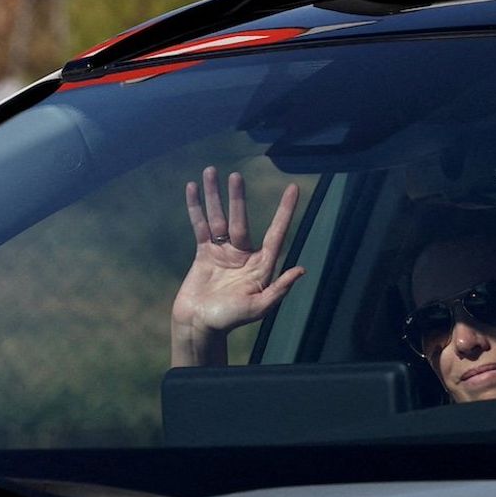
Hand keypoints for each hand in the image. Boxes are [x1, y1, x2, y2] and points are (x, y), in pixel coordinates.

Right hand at [170, 166, 304, 366]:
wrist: (198, 325)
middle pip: (241, 219)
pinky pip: (201, 226)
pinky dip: (196, 208)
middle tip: (236, 176)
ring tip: (211, 170)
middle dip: (238, 197)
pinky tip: (194, 188)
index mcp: (261, 265)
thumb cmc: (230, 321)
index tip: (293, 188)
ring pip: (219, 217)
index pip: (276, 233)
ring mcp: (223, 252)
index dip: (285, 211)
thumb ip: (278, 289)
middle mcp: (244, 255)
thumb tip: (301, 270)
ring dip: (214, 196)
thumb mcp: (258, 308)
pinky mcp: (204, 253)